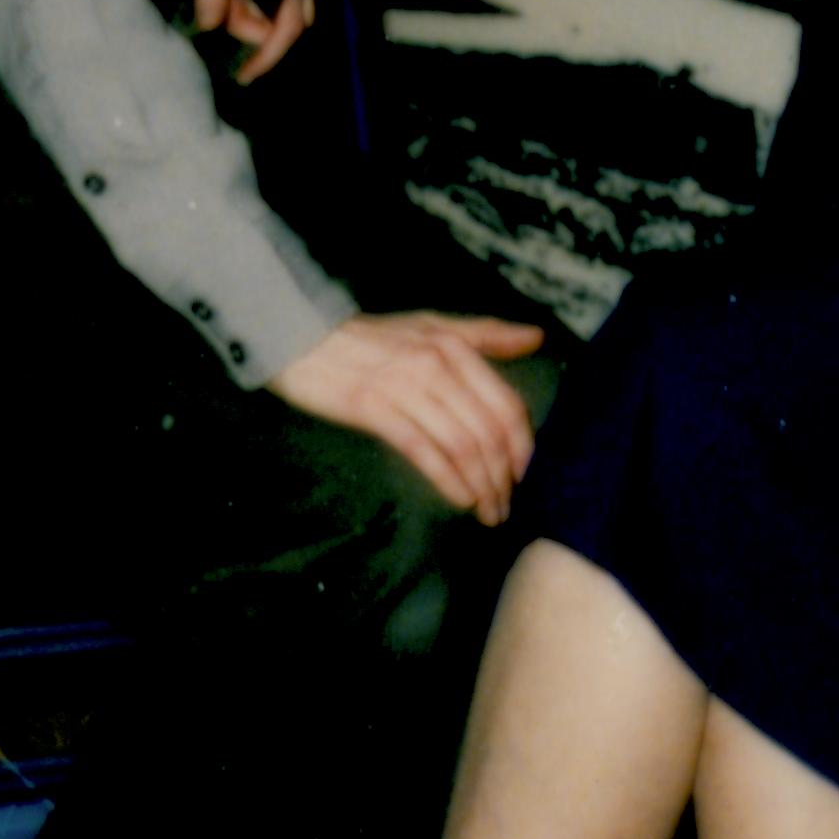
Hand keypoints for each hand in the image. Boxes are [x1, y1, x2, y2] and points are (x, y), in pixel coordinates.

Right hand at [268, 312, 547, 522]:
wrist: (302, 338)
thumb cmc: (372, 337)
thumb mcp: (431, 326)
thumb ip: (485, 334)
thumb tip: (536, 337)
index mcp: (455, 347)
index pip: (506, 404)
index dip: (522, 445)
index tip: (525, 474)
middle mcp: (437, 366)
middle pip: (488, 431)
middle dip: (505, 475)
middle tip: (509, 504)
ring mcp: (406, 388)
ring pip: (461, 445)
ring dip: (481, 486)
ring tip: (489, 511)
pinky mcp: (375, 410)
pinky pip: (423, 452)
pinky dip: (448, 480)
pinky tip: (461, 500)